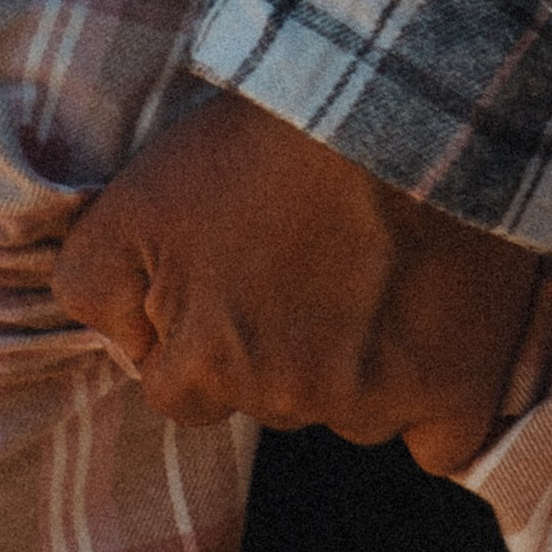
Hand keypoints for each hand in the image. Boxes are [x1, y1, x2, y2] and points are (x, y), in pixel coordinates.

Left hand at [50, 88, 538, 466]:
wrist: (394, 108)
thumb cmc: (259, 147)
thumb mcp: (130, 203)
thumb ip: (95, 289)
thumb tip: (124, 346)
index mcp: (206, 367)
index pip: (181, 391)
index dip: (200, 334)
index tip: (235, 278)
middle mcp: (288, 402)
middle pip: (271, 400)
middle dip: (279, 347)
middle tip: (309, 259)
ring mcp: (377, 403)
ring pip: (354, 412)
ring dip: (358, 365)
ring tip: (376, 272)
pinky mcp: (457, 396)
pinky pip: (440, 442)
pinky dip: (436, 400)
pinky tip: (433, 335)